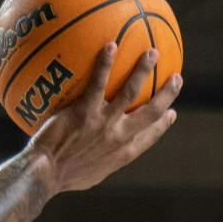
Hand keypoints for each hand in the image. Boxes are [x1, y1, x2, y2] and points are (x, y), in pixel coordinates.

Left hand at [25, 44, 179, 195]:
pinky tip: (110, 45)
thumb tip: (96, 155)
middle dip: (168, 93)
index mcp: (124, 152)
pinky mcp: (86, 111)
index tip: (171, 112)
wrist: (46, 174)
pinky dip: (106, 63)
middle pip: (152, 111)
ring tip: (153, 52)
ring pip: (132, 91)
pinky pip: (99, 82)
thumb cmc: (63, 176)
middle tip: (176, 78)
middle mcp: (120, 136)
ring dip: (144, 70)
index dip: (163, 123)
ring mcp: (105, 122)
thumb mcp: (90, 175)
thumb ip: (100, 160)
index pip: (151, 135)